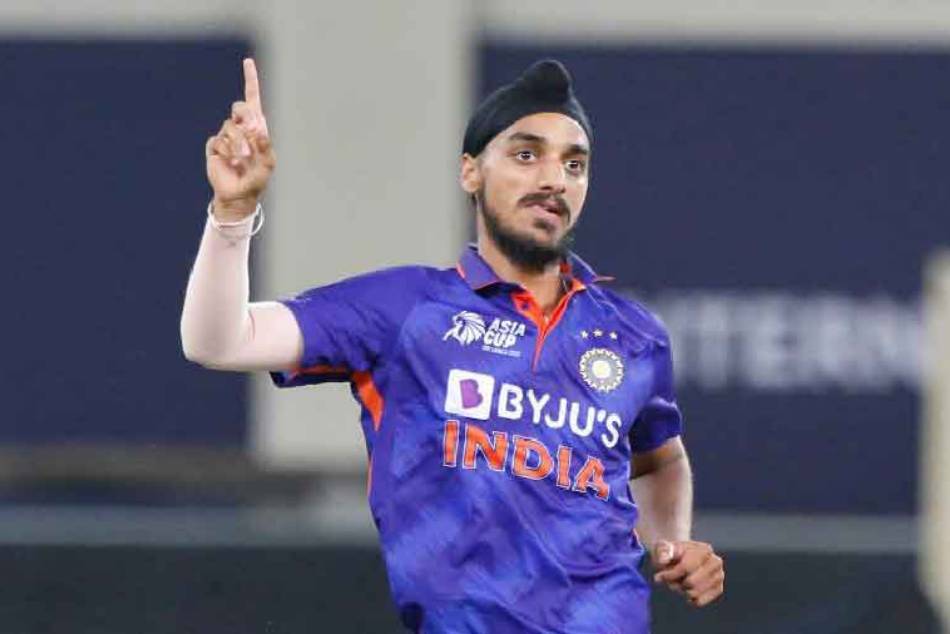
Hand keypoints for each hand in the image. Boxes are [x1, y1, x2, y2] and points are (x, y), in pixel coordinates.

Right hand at [206, 58, 275, 221]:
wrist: (239, 194)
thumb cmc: (257, 178)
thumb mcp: (268, 163)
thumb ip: (265, 145)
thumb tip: (256, 129)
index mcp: (255, 127)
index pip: (252, 99)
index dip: (251, 80)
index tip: (248, 61)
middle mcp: (240, 127)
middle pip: (239, 107)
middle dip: (246, 117)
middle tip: (253, 130)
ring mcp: (226, 135)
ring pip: (230, 127)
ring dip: (239, 143)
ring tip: (243, 158)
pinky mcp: (214, 146)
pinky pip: (219, 141)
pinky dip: (228, 153)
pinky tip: (232, 163)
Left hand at [651, 539, 723, 606]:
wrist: (679, 558)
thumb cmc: (670, 553)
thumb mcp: (662, 547)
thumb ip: (662, 551)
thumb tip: (663, 560)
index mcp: (704, 549)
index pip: (686, 568)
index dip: (670, 575)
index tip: (658, 577)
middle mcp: (716, 562)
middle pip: (691, 583)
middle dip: (676, 583)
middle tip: (669, 580)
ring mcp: (719, 575)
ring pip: (694, 593)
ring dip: (681, 590)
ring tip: (678, 582)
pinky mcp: (718, 588)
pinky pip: (700, 601)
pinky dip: (689, 598)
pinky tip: (686, 589)